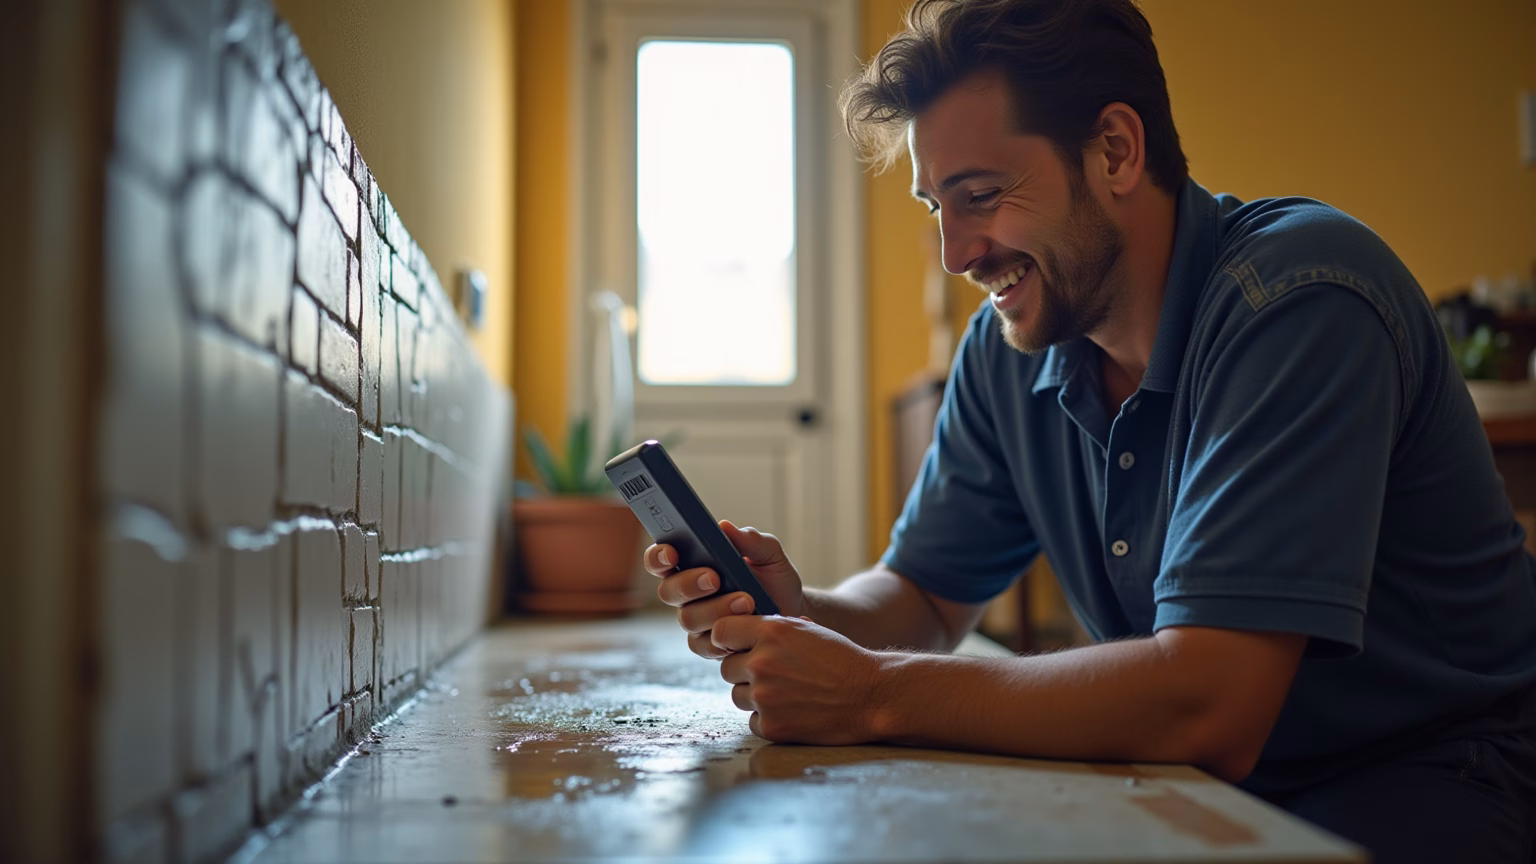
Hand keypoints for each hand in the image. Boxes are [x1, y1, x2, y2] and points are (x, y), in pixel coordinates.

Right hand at [644, 521, 805, 659]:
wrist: (792, 612)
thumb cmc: (774, 580)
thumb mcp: (770, 554)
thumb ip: (751, 540)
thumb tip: (725, 527)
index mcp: (692, 564)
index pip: (661, 559)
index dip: (658, 556)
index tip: (672, 553)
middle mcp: (687, 593)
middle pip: (667, 591)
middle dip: (689, 584)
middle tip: (714, 578)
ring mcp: (696, 620)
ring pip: (687, 618)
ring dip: (715, 610)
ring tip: (746, 601)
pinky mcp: (708, 645)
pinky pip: (703, 645)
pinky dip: (723, 637)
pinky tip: (742, 629)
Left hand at [714, 615, 884, 744]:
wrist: (871, 695)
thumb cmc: (841, 660)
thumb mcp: (807, 630)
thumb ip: (771, 629)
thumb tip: (740, 633)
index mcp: (771, 632)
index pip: (721, 632)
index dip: (727, 640)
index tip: (736, 647)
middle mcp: (762, 662)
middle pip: (727, 668)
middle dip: (745, 672)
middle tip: (774, 675)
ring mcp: (765, 697)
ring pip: (738, 696)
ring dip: (756, 696)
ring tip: (788, 693)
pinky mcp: (772, 726)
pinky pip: (753, 721)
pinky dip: (769, 719)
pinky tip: (794, 711)